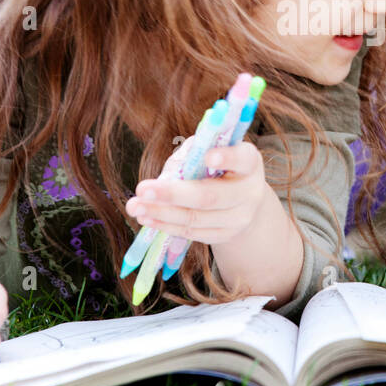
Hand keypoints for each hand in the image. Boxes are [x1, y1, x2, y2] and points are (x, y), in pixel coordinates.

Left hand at [125, 142, 268, 247]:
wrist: (242, 198)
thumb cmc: (219, 167)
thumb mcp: (210, 150)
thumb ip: (192, 154)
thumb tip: (165, 176)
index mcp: (249, 162)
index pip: (242, 158)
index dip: (226, 158)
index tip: (207, 156)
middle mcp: (250, 192)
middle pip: (210, 196)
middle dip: (173, 194)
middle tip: (142, 190)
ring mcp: (240, 218)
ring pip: (196, 218)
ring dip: (161, 213)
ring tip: (135, 206)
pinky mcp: (226, 235)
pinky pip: (193, 233)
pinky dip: (167, 225)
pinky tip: (147, 218)